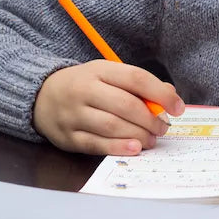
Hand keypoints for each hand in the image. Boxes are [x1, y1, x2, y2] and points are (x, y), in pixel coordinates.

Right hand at [33, 60, 185, 155]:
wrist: (40, 96)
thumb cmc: (85, 85)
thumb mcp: (107, 74)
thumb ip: (137, 84)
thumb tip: (169, 96)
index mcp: (99, 70)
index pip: (135, 78)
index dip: (160, 94)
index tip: (178, 107)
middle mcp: (84, 91)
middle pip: (125, 105)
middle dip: (150, 119)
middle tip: (163, 127)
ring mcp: (74, 115)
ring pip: (111, 126)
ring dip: (138, 134)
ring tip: (152, 139)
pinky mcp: (68, 137)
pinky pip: (96, 144)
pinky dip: (118, 147)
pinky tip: (134, 148)